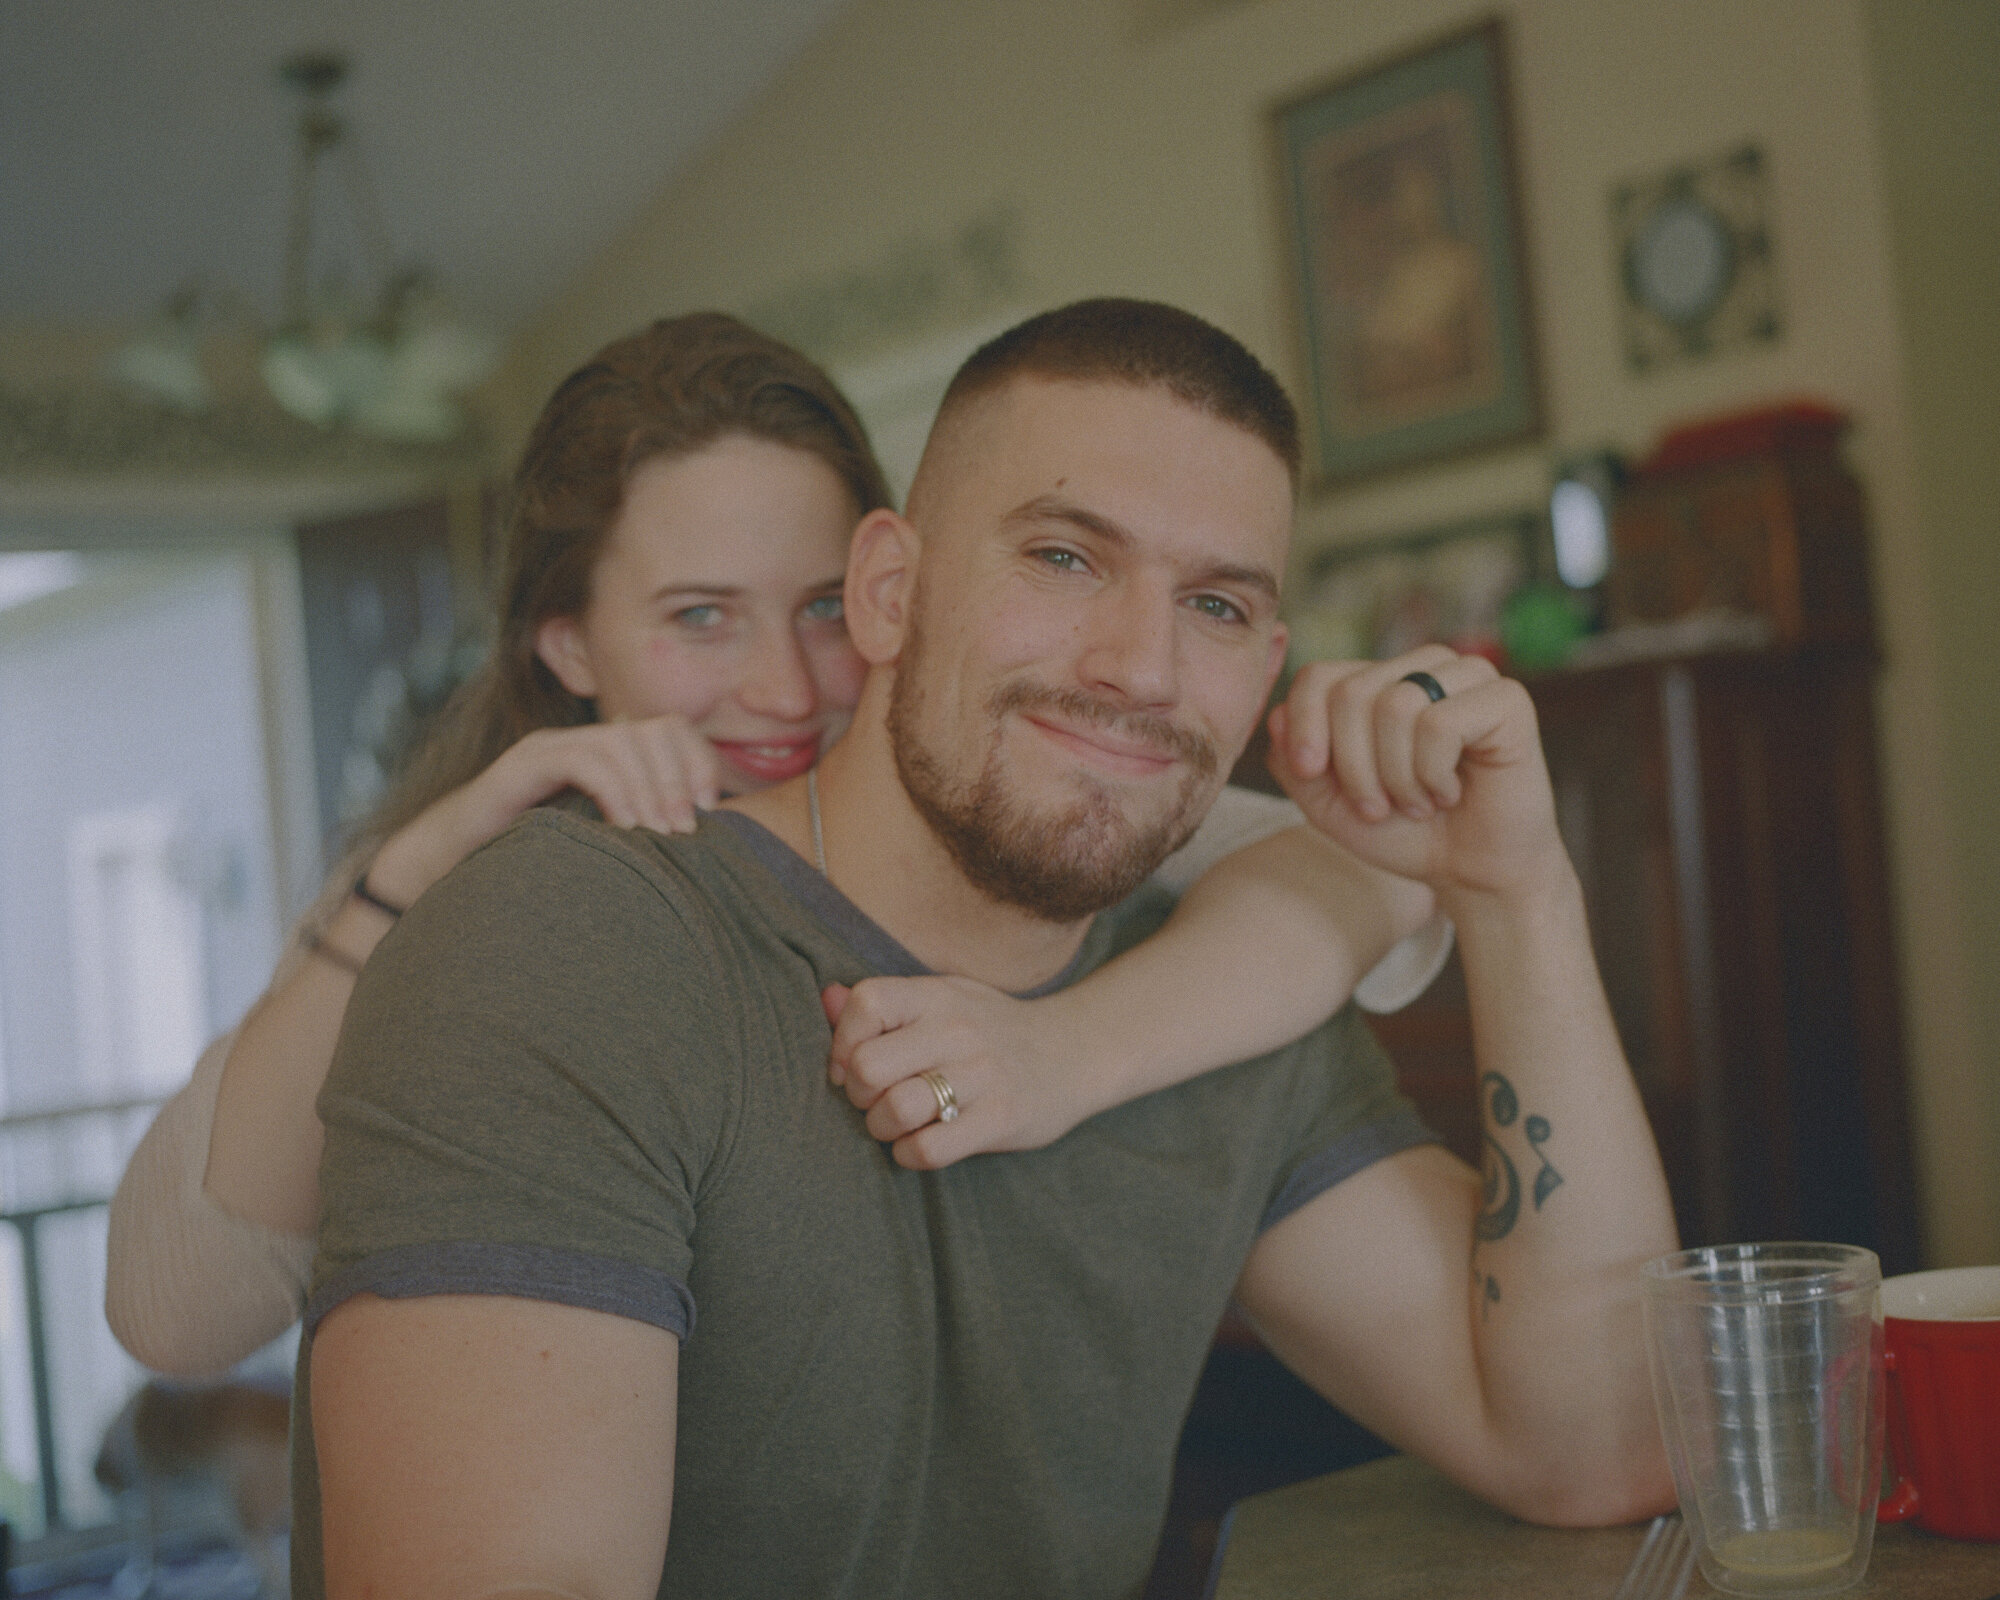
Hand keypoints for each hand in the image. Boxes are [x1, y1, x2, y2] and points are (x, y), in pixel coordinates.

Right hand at [368, 715, 721, 904]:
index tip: (711, 815)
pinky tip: (624, 831)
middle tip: (686, 832)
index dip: (700, 764)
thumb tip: (698, 855)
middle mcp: (584, 742)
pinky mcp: (525, 764)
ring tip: (661, 836)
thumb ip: (642, 839)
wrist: (448, 865)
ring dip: (652, 789)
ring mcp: (554, 748)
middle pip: (657, 729)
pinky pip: (584, 760)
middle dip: (680, 779)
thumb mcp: (602, 848)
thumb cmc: (531, 865)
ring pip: (625, 742)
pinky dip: (614, 793)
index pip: (674, 731)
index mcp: (609, 755)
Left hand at [821, 978, 1092, 1169]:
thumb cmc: (990, 1029)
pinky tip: (918, 1144)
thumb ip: (884, 1004)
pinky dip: (909, 1154)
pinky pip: (928, 1148)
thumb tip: (825, 998)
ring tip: (897, 1124)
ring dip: (882, 1127)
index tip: (850, 1065)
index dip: (842, 1041)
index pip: (867, 1003)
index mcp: (938, 995)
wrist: (1074, 1051)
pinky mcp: (1000, 1118)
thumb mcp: (944, 1000)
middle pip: (870, 1066)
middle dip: (859, 1093)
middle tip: (875, 1099)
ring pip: (896, 1110)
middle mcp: (959, 1029)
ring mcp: (982, 1074)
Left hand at [1265, 647, 1567, 903]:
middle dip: (1355, 766)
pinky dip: (1433, 775)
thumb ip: (1293, 759)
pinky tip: (1450, 792)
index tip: (1313, 774)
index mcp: (1380, 679)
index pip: (1319, 676)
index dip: (1306, 727)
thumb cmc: (1402, 832)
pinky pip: (1440, 724)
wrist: (1470, 873)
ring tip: (1418, 801)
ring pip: (1396, 705)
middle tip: (1380, 806)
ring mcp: (1468, 676)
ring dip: (1397, 776)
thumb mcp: (1327, 802)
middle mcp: (1423, 666)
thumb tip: (1276, 713)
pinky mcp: (1507, 700)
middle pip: (1352, 692)